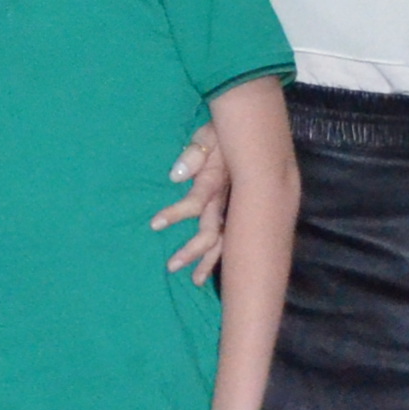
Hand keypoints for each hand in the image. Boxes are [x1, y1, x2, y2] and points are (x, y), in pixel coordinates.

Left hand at [150, 121, 231, 282]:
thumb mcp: (208, 135)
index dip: (176, 214)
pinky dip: (222, 253)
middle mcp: (227, 199)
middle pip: (211, 232)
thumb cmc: (223, 131)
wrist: (253, 129)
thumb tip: (175, 176)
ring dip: (208, 260)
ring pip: (224, 240)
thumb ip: (194, 154)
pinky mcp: (238, 208)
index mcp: (216, 181)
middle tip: (171, 267)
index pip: (195, 203)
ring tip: (195, 281)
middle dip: (192, 251)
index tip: (154, 225)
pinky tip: (213, 268)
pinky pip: (231, 235)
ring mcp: (235, 205)